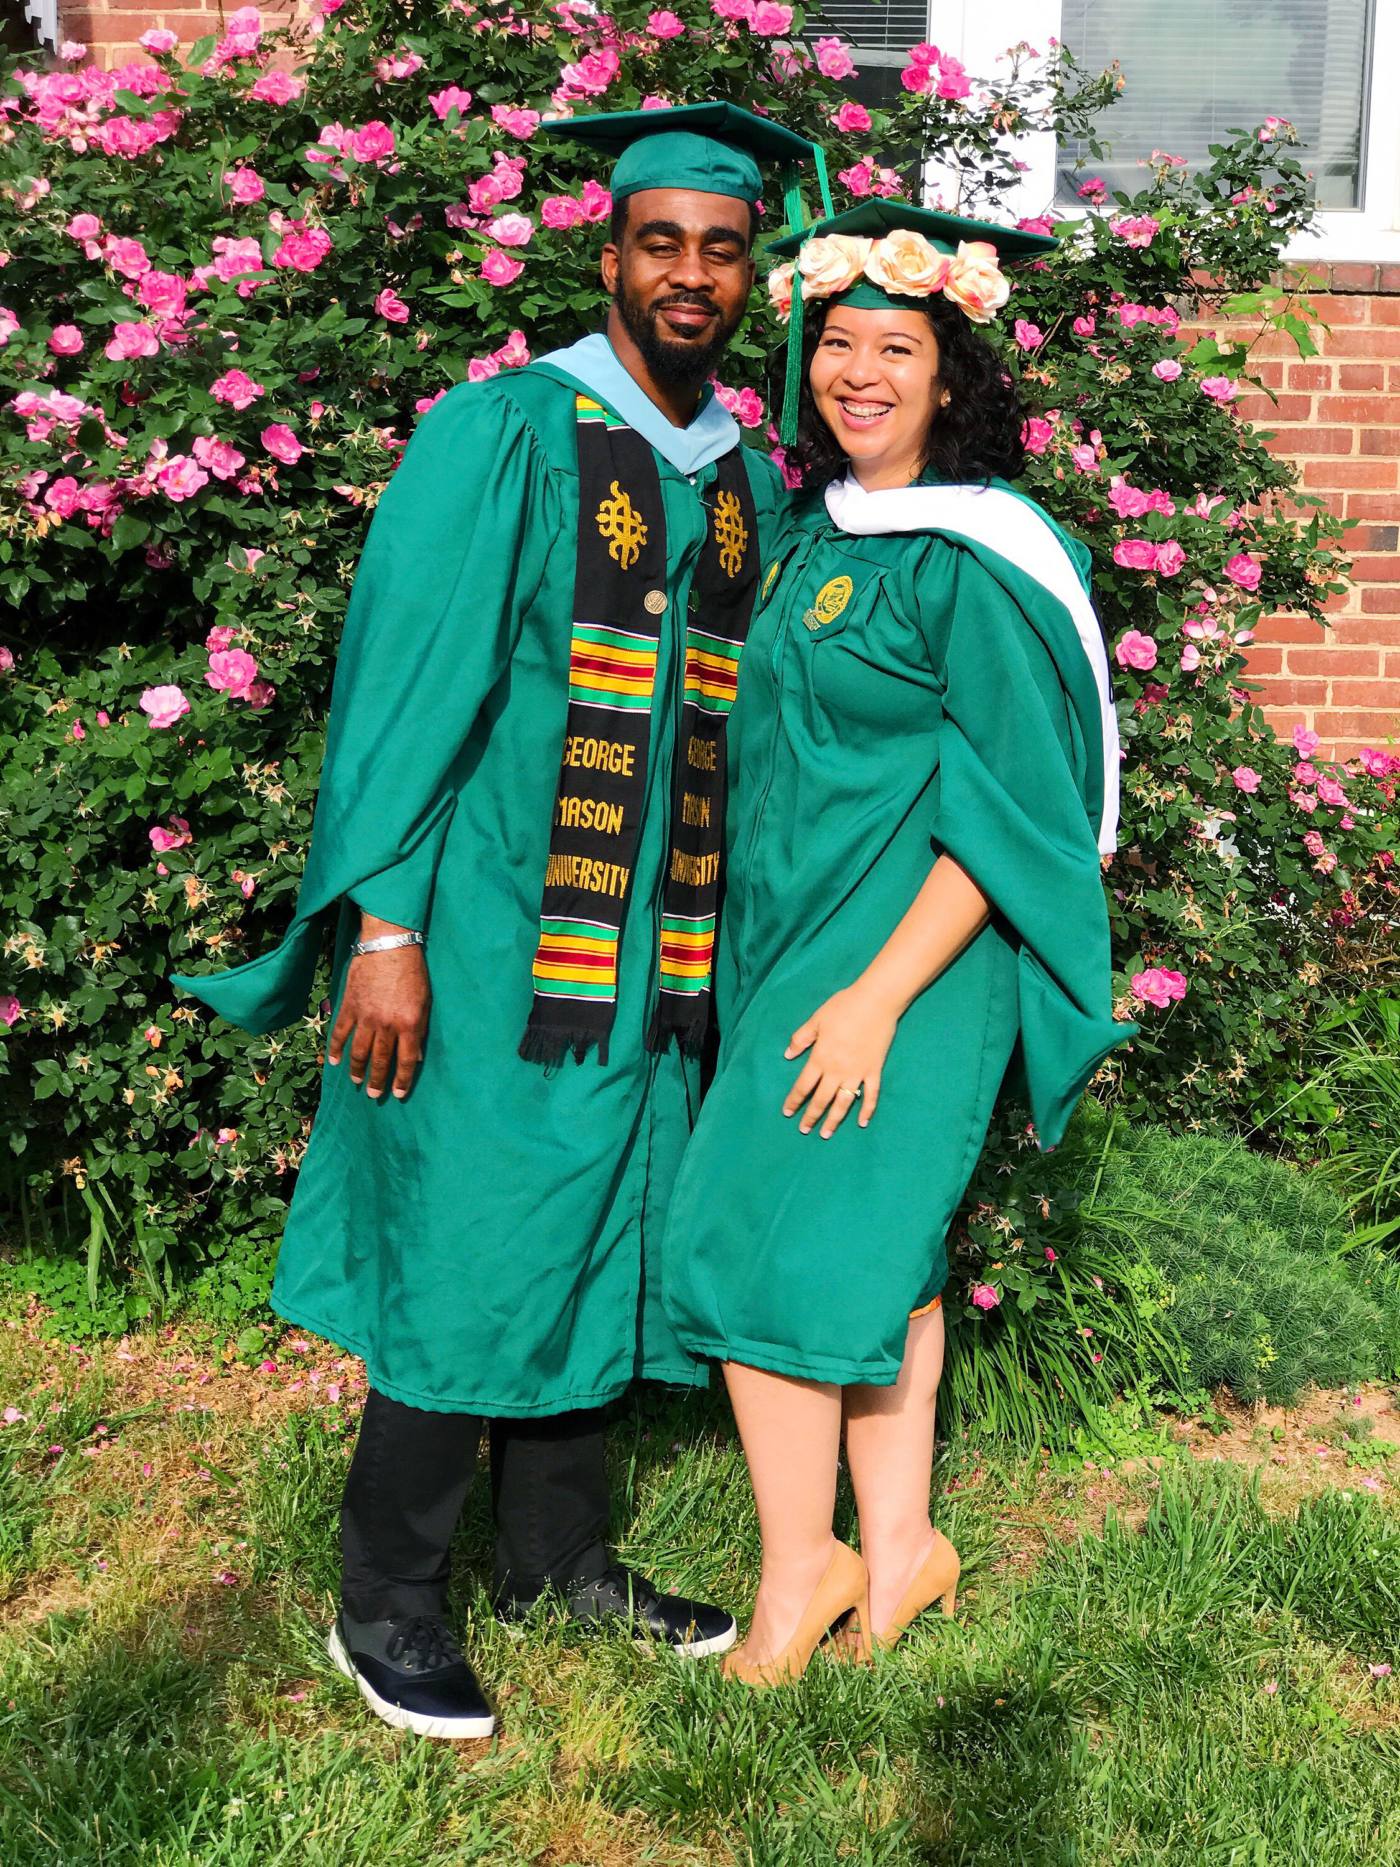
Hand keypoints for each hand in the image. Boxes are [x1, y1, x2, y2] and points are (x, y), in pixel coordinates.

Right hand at [327, 918, 429, 1100]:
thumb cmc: (413, 972)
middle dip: (378, 1080)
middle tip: (374, 1094)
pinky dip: (336, 1048)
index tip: (398, 1094)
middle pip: (380, 1060)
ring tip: (356, 1082)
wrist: (389, 945)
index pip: (405, 1061)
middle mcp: (386, 1025)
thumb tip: (416, 1056)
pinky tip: (335, 1061)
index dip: (401, 1080)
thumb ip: (420, 1030)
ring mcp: (365, 1017)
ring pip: (358, 1051)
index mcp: (409, 1024)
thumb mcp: (425, 1002)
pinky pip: (341, 1032)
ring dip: (356, 1069)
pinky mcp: (349, 1006)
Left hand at [782, 982, 898, 1137]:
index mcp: (820, 1058)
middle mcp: (837, 1071)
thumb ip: (801, 1038)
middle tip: (804, 1130)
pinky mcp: (874, 1071)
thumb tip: (788, 1055)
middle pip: (821, 1099)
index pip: (803, 1086)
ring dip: (834, 1120)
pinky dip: (867, 1110)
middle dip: (811, 1116)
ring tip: (826, 1133)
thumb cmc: (843, 1007)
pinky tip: (862, 1123)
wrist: (876, 1002)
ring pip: (843, 1103)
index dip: (794, 1101)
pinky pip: (871, 1095)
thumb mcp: (816, 1020)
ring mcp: (857, 1073)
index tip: (788, 1113)